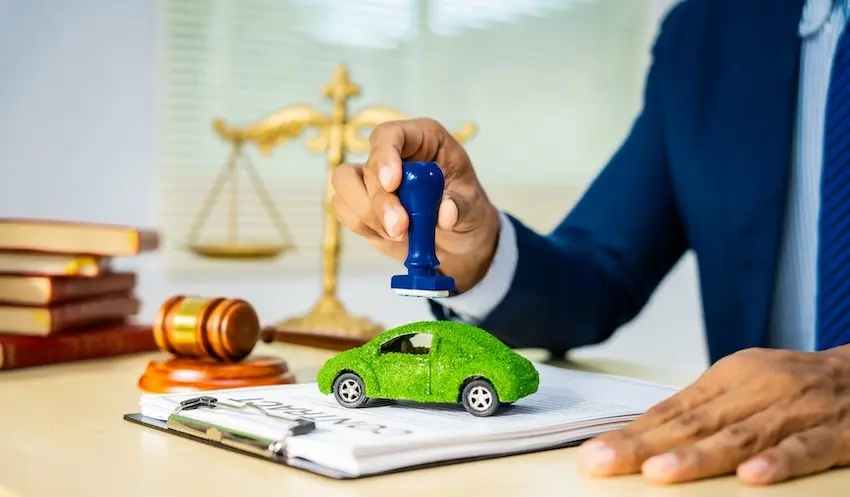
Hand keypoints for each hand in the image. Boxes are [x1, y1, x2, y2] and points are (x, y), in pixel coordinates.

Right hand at [331, 118, 500, 291]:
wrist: (457, 240)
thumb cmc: (467, 212)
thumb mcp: (474, 207)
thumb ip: (461, 207)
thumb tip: (446, 213)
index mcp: (422, 139)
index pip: (391, 135)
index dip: (385, 156)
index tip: (392, 184)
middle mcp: (393, 153)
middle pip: (366, 166)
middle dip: (380, 201)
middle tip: (400, 228)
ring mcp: (372, 177)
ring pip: (344, 184)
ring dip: (366, 215)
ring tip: (399, 235)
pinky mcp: (361, 202)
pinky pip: (343, 208)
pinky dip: (362, 226)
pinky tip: (388, 236)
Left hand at [578, 346, 849, 484]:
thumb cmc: (799, 386)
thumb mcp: (747, 388)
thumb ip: (703, 413)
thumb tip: (644, 439)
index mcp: (731, 378)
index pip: (671, 411)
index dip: (632, 434)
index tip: (594, 453)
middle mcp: (759, 389)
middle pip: (693, 423)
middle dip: (644, 446)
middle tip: (604, 463)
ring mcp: (798, 410)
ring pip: (741, 437)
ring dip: (698, 456)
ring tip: (659, 472)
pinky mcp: (839, 434)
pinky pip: (806, 450)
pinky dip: (779, 462)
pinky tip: (751, 478)